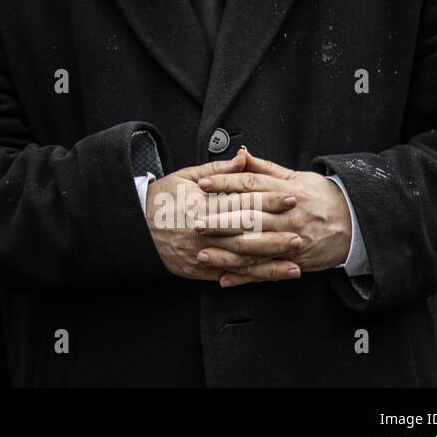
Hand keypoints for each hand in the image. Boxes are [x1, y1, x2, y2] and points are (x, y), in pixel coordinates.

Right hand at [146, 151, 302, 284]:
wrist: (135, 226)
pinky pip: (229, 274)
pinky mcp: (198, 270)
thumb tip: (243, 158)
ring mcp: (200, 253)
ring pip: (241, 260)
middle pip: (246, 235)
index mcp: (201, 206)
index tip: (291, 198)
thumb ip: (218, 170)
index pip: (243, 203)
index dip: (269, 200)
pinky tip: (270, 277)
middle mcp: (202, 232)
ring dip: (269, 264)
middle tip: (300, 234)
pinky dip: (251, 277)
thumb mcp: (185, 176)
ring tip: (294, 264)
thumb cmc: (162, 198)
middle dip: (275, 236)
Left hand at [195, 147, 352, 285]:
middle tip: (197, 222)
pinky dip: (245, 276)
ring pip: (255, 247)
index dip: (226, 183)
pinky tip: (225, 278)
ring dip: (227, 252)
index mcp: (287, 192)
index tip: (203, 184)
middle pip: (250, 217)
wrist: (355, 224)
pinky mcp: (294, 261)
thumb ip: (265, 169)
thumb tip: (240, 155)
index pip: (251, 185)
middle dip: (221, 220)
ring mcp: (291, 241)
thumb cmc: (322, 197)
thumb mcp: (297, 177)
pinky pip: (266, 270)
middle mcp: (289, 217)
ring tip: (203, 253)